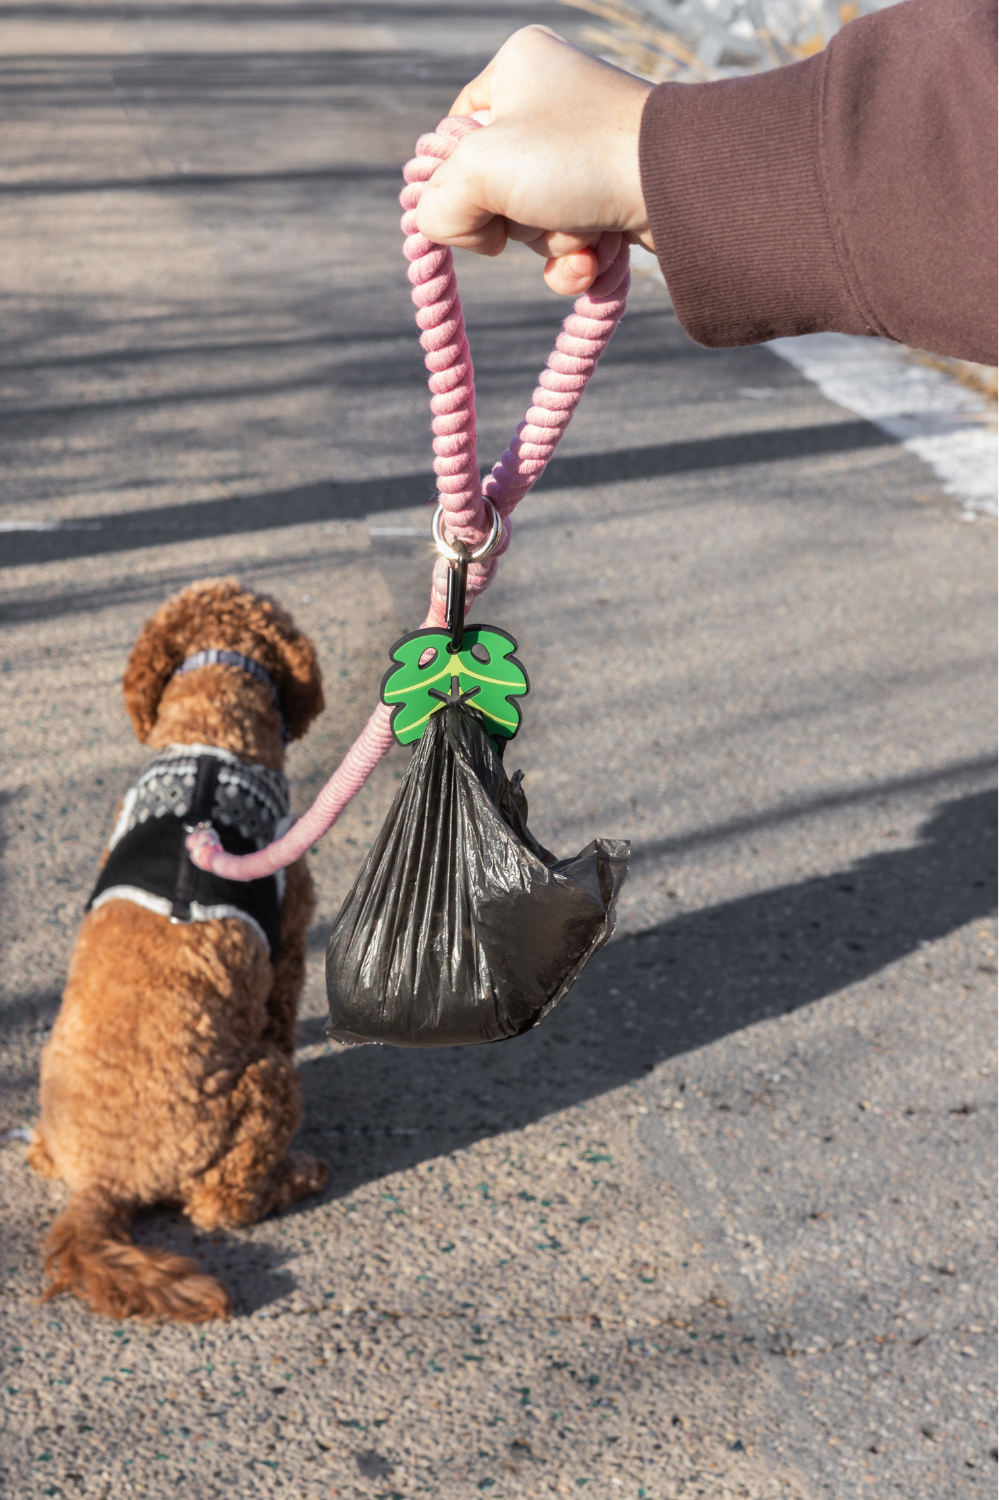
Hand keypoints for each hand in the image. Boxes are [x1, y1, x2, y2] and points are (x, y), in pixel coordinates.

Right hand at [414, 26, 653, 294]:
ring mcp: (585, 150)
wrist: (679, 188)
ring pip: (531, 222)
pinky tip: (596, 253)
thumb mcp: (479, 171)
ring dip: (549, 243)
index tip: (473, 196)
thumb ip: (436, 203)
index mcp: (516, 67)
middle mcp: (552, 100)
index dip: (454, 179)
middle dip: (513, 218)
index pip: (452, 134)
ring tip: (581, 228)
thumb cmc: (577, 159)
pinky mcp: (613, 194)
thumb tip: (446, 229)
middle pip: (492, 186)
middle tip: (537, 207)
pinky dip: (575, 260)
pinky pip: (569, 242)